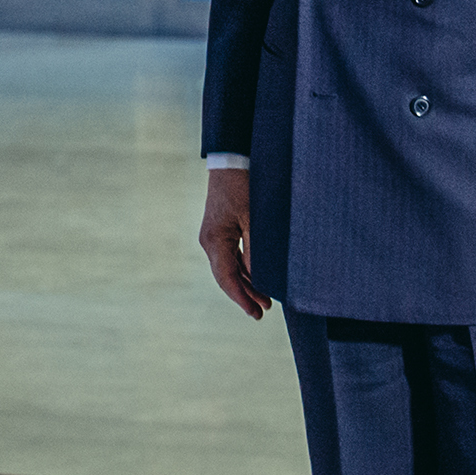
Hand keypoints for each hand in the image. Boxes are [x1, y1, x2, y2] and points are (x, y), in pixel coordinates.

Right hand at [199, 167, 268, 318]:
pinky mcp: (222, 230)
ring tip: (264, 300)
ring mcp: (215, 237)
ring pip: (230, 268)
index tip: (255, 313)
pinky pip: (232, 256)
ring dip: (247, 283)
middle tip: (263, 312)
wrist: (231, 161)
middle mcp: (211, 242)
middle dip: (245, 295)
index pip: (227, 279)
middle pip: (227, 277)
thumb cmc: (243, 186)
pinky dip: (245, 269)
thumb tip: (260, 277)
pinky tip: (257, 279)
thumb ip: (256, 249)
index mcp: (215, 242)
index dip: (242, 298)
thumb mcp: (254, 219)